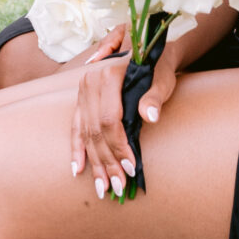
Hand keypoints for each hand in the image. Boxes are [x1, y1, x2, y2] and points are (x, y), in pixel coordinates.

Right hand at [67, 22, 174, 199]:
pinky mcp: (81, 100)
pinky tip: (78, 170)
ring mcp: (83, 91)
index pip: (110, 120)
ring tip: (103, 188)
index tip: (131, 167)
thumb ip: (154, 97)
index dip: (119, 146)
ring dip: (95, 163)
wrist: (147, 50)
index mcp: (109, 76)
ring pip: (86, 134)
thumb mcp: (163, 79)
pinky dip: (77, 150)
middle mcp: (91, 82)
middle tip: (119, 187)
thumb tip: (149, 116)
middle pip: (96, 131)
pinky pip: (75, 128)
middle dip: (107, 162)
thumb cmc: (158, 67)